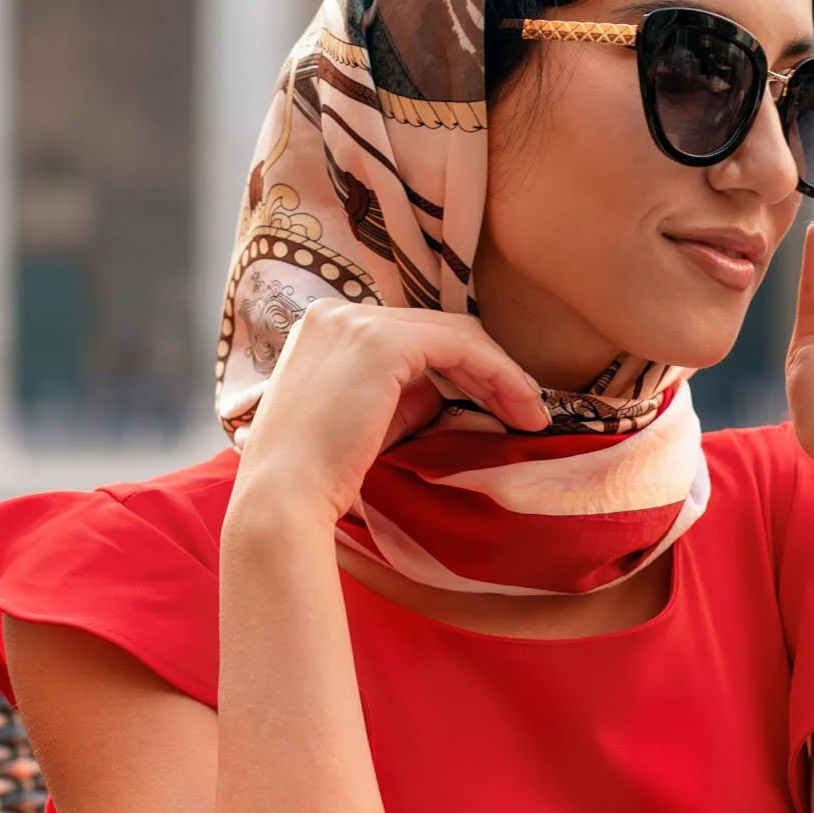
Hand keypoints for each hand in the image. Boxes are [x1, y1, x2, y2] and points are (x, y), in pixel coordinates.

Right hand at [233, 300, 549, 524]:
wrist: (283, 499)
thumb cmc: (321, 475)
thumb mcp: (369, 420)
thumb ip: (406, 395)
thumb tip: (452, 392)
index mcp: (327, 327)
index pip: (414, 336)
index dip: (464, 367)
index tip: (500, 405)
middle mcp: (337, 313)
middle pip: (437, 329)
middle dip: (489, 369)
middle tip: (527, 410)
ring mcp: (356, 323)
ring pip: (455, 334)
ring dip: (499, 373)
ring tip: (531, 414)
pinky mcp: (380, 343)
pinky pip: (459, 347)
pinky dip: (495, 374)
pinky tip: (517, 406)